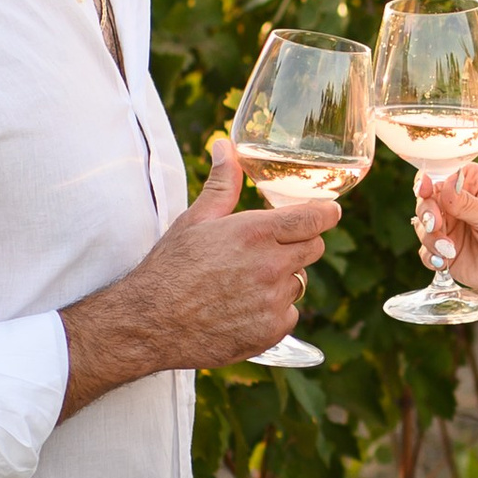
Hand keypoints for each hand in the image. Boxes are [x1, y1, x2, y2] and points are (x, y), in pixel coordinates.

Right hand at [58, 135, 336, 412]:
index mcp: (256, 232)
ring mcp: (273, 300)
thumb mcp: (195, 219)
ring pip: (299, 282)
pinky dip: (273, 312)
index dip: (325, 214)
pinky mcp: (272, 330)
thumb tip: (225, 146)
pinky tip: (243, 310)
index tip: (327, 213)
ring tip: (244, 283)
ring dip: (282, 280)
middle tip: (268, 250)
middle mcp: (271, 265)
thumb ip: (222, 183)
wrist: (150, 323)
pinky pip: (289, 314)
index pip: (316, 217)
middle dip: (298, 245)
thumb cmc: (170, 268)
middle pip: (314, 248)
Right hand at [416, 163, 477, 316]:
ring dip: (430, 236)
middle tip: (436, 224)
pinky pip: (425, 250)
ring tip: (448, 248)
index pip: (443, 173)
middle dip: (427, 211)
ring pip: (422, 225)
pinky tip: (444, 261)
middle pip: (426, 199)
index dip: (429, 180)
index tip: (425, 188)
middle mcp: (458, 204)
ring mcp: (451, 228)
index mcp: (474, 184)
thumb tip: (443, 185)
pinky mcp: (446, 252)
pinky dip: (430, 255)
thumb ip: (466, 203)